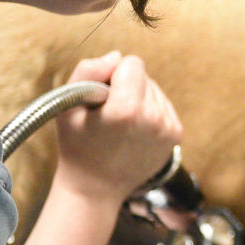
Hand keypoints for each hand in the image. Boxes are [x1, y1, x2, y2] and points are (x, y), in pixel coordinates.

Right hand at [53, 51, 182, 202]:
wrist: (96, 188)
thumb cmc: (77, 145)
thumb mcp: (68, 104)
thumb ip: (88, 70)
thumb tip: (117, 56)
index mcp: (127, 109)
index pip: (131, 63)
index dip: (112, 75)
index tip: (101, 96)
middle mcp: (154, 117)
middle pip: (144, 75)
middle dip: (126, 86)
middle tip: (108, 114)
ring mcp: (168, 127)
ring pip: (154, 90)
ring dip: (138, 99)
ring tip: (120, 125)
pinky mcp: (176, 134)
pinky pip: (162, 105)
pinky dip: (149, 111)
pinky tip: (133, 131)